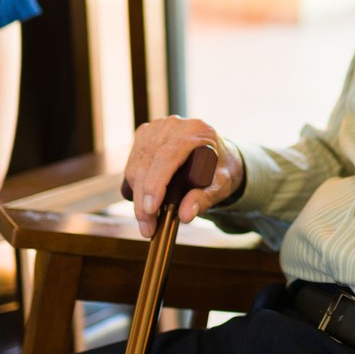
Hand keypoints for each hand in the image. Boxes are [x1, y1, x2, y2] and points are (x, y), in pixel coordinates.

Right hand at [122, 116, 244, 237]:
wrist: (218, 157)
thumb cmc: (221, 170)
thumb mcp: (222, 186)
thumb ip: (205, 199)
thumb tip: (185, 215)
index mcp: (196, 131)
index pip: (167, 155)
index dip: (156, 183)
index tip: (151, 209)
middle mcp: (174, 125)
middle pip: (148, 162)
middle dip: (144, 199)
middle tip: (148, 228)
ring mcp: (157, 128)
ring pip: (136, 165)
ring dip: (137, 196)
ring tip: (146, 222)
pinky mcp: (145, 136)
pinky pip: (132, 164)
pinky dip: (135, 186)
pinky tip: (143, 203)